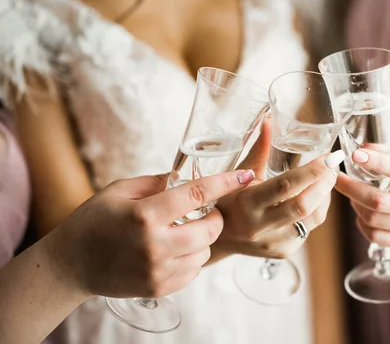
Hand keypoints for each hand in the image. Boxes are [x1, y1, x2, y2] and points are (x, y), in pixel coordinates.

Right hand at [43, 170, 253, 298]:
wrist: (70, 265)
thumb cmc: (93, 221)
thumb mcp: (119, 191)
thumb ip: (156, 182)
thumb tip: (187, 176)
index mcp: (145, 215)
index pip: (197, 194)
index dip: (226, 182)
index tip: (245, 175)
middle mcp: (155, 245)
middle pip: (211, 229)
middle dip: (215, 216)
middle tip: (205, 211)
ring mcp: (158, 270)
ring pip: (205, 251)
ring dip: (203, 238)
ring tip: (183, 232)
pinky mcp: (159, 288)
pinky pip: (194, 271)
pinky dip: (192, 258)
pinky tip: (175, 250)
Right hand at [214, 119, 344, 259]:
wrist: (218, 240)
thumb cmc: (227, 201)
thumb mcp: (236, 176)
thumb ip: (258, 151)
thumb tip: (270, 121)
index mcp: (247, 203)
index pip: (285, 186)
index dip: (312, 171)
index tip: (330, 157)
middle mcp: (260, 226)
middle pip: (304, 205)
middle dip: (324, 183)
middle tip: (332, 167)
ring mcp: (273, 242)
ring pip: (312, 218)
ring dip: (324, 196)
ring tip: (327, 179)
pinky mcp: (283, 251)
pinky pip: (309, 228)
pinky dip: (317, 210)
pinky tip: (315, 197)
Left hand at [335, 148, 389, 251]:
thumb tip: (365, 149)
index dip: (377, 162)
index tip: (356, 155)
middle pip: (378, 201)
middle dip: (351, 188)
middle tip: (338, 178)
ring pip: (373, 219)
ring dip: (355, 205)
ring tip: (351, 195)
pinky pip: (376, 236)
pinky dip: (362, 224)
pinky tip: (361, 214)